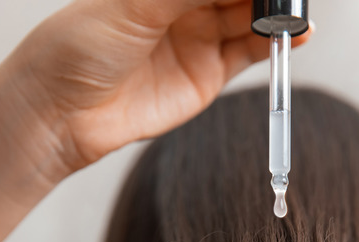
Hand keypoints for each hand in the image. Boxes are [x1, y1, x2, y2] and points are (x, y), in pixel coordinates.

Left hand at [0, 0, 311, 167]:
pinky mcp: (209, 74)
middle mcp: (183, 5)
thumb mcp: (136, 3)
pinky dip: (277, 43)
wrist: (61, 114)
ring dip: (276, 12)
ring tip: (295, 11)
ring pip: (250, 17)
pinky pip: (251, 53)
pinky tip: (297, 33)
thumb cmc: (77, 47)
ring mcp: (198, 38)